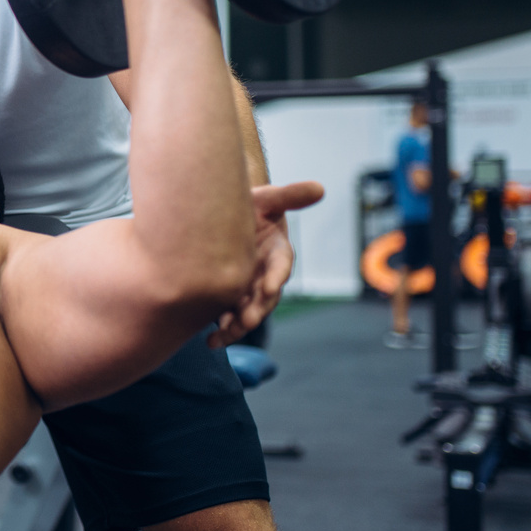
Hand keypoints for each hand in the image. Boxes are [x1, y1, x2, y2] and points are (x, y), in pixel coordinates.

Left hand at [207, 180, 322, 347]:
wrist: (225, 217)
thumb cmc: (251, 206)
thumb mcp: (267, 197)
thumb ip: (289, 195)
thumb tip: (318, 188)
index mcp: (278, 250)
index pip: (282, 264)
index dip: (277, 276)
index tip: (269, 287)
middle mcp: (267, 273)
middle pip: (266, 296)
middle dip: (257, 309)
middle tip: (247, 320)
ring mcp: (249, 287)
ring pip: (248, 311)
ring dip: (238, 325)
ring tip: (224, 335)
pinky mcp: (231, 296)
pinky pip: (230, 317)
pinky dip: (223, 330)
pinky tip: (211, 342)